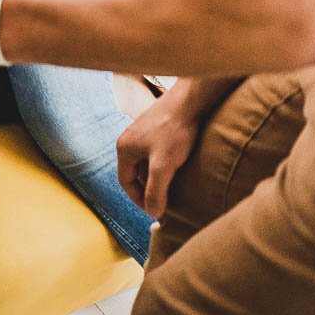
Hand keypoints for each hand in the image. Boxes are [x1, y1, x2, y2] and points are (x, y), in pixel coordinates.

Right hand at [117, 91, 201, 216]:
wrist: (190, 101)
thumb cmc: (174, 131)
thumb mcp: (163, 165)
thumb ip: (156, 190)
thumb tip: (153, 213)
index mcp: (124, 149)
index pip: (125, 182)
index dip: (138, 199)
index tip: (154, 210)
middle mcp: (129, 139)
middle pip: (135, 172)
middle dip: (148, 189)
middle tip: (164, 202)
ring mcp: (142, 132)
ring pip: (146, 162)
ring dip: (156, 177)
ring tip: (172, 188)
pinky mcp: (156, 127)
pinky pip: (155, 152)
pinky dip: (163, 164)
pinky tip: (178, 168)